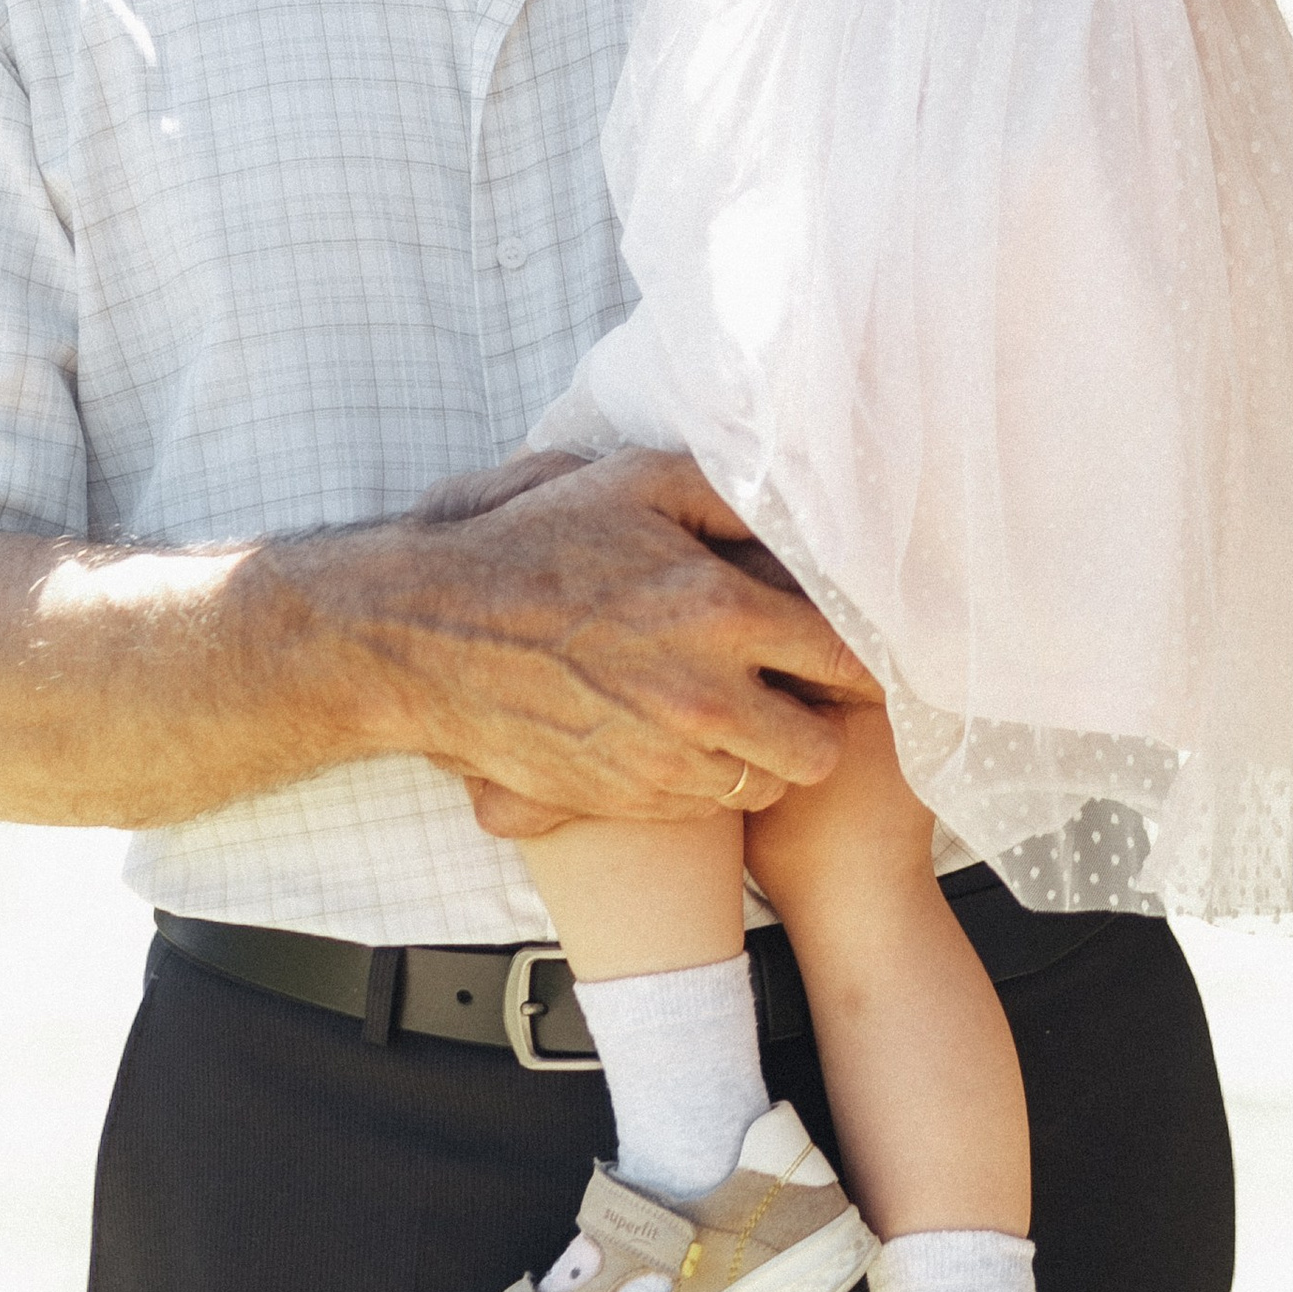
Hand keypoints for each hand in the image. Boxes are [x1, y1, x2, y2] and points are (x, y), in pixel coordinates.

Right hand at [380, 444, 874, 838]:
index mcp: (721, 613)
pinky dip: (709, 778)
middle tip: (792, 688)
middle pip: (821, 746)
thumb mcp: (635, 484)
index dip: (858, 656)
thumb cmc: (532, 549)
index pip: (845, 659)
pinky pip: (708, 808)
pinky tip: (679, 732)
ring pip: (768, 785)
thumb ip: (728, 493)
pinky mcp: (629, 799)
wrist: (434, 638)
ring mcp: (666, 760)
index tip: (846, 648)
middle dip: (816, 717)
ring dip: (764, 753)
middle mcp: (705, 700)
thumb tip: (798, 511)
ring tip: (732, 710)